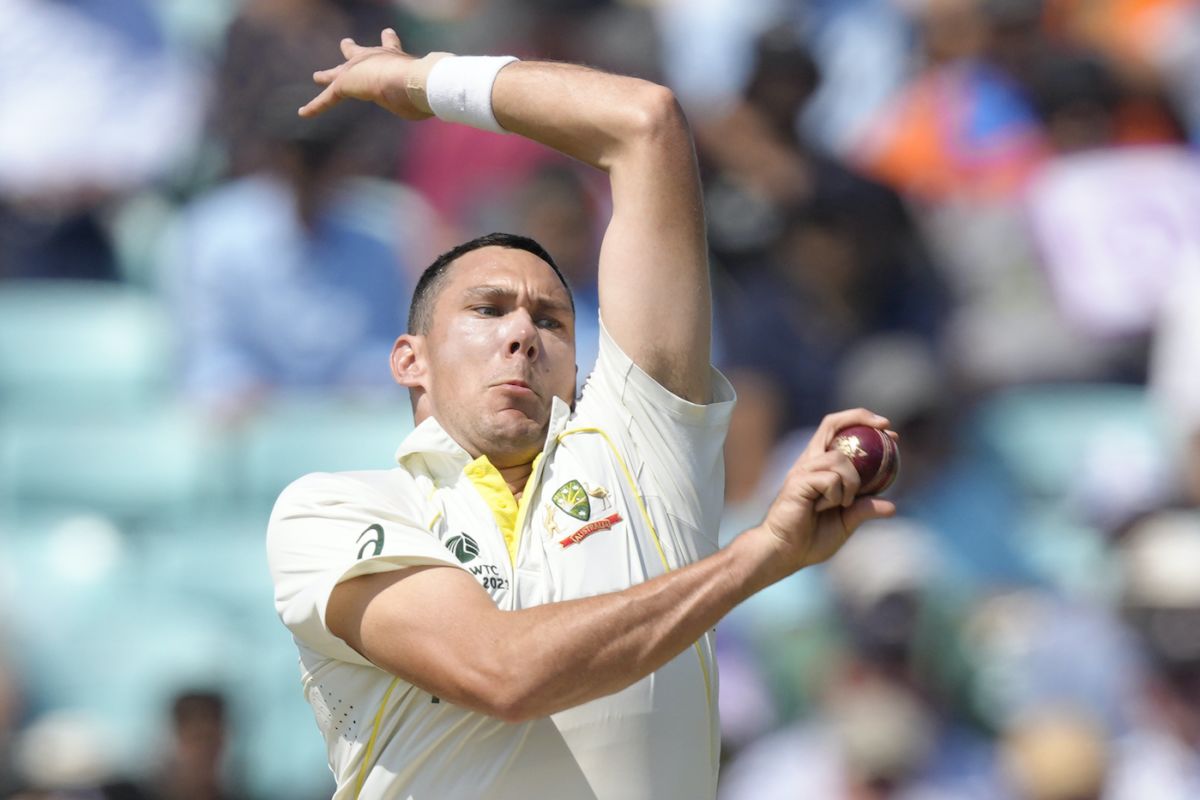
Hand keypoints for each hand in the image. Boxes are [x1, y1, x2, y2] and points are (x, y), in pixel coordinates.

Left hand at [299, 29, 430, 119]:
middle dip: (352, 49)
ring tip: (317, 76)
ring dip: (328, 75)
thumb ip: (425, 94)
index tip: (387, 32)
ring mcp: (356, 69)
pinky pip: (327, 98)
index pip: (391, 46)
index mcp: (394, 57)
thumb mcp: (425, 88)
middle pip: (359, 52)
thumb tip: (435, 106)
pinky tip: (303, 113)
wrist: (408, 81)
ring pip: (338, 72)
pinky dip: (316, 106)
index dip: (389, 41)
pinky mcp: (343, 85)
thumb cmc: (422, 85)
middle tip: (345, 42)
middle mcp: (373, 57)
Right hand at [756, 408, 896, 575]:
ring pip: (839, 459)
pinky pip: (830, 480)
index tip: (889, 430)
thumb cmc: (810, 539)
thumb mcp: (846, 522)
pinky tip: (824, 508)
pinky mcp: (798, 482)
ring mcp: (802, 470)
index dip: (861, 422)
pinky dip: (836, 495)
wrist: (784, 553)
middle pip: (831, 424)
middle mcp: (810, 462)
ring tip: (842, 503)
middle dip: (859, 417)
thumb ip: (864, 509)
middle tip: (887, 426)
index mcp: (819, 467)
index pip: (837, 431)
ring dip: (851, 482)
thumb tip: (892, 507)